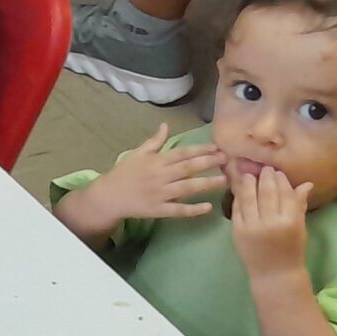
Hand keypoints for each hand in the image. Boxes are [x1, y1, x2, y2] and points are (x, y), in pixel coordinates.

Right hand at [78, 124, 228, 225]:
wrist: (108, 197)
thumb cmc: (123, 174)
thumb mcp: (137, 154)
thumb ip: (154, 141)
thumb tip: (165, 125)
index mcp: (156, 161)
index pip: (182, 153)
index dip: (201, 150)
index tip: (217, 147)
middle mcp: (160, 176)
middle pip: (188, 168)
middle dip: (209, 163)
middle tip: (227, 160)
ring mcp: (160, 194)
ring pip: (187, 188)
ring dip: (206, 184)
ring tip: (224, 181)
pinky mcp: (158, 210)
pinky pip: (177, 210)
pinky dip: (192, 209)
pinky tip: (207, 207)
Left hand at [230, 165, 312, 279]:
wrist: (274, 273)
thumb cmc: (291, 249)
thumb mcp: (300, 227)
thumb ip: (299, 205)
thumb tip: (306, 183)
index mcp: (290, 221)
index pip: (285, 193)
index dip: (281, 180)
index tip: (278, 171)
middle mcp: (271, 222)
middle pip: (266, 192)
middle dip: (265, 177)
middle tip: (264, 168)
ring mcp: (252, 227)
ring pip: (249, 198)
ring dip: (248, 183)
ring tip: (248, 174)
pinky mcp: (237, 231)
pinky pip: (237, 209)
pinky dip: (238, 197)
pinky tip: (240, 189)